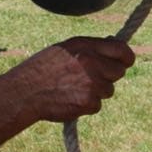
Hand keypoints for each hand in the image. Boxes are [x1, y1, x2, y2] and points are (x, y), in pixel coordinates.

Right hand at [12, 36, 135, 120]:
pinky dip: (87, 105)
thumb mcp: (66, 49)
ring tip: (73, 89)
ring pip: (108, 90)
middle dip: (108, 77)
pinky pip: (97, 105)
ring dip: (96, 92)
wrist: (25, 92)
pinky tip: (69, 99)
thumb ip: (90, 48)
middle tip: (89, 79)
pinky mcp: (89, 102)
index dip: (126, 57)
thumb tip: (114, 46)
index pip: (121, 50)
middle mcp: (91, 62)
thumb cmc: (43, 69)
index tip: (125, 62)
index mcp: (85, 46)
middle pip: (118, 72)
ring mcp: (92, 83)